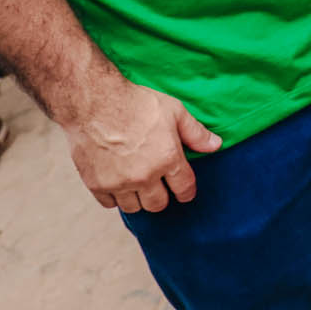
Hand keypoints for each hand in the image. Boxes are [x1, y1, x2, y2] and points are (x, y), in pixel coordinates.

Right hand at [66, 81, 221, 213]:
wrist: (95, 101)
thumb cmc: (136, 103)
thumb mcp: (174, 111)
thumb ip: (195, 132)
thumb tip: (215, 145)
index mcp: (167, 159)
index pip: (184, 189)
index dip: (186, 191)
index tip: (183, 191)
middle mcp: (145, 176)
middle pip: (158, 204)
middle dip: (161, 196)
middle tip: (157, 185)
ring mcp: (120, 182)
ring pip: (134, 208)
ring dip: (137, 198)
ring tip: (136, 184)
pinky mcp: (97, 184)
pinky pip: (109, 204)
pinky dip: (114, 197)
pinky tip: (117, 182)